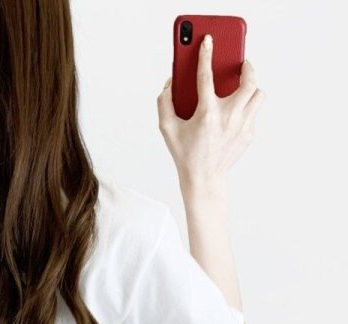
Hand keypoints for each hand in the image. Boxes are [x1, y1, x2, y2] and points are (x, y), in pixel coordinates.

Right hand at [157, 34, 266, 195]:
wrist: (204, 180)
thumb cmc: (185, 155)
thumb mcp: (168, 129)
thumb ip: (164, 103)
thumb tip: (170, 84)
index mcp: (208, 113)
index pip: (207, 76)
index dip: (206, 55)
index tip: (208, 42)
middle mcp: (229, 117)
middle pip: (249, 81)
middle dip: (247, 67)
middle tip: (241, 64)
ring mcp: (242, 126)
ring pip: (258, 95)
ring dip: (251, 87)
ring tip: (243, 86)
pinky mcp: (249, 134)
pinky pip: (252, 113)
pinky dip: (246, 108)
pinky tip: (235, 111)